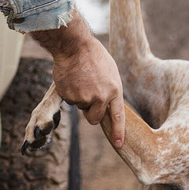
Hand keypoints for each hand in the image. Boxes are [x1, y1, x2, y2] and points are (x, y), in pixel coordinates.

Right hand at [30, 12, 125, 146]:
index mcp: (114, 90)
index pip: (118, 117)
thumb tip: (104, 106)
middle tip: (87, 95)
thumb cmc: (93, 56)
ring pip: (80, 107)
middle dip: (90, 112)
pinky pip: (69, 100)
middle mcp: (101, 97)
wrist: (74, 45)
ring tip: (80, 78)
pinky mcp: (69, 96)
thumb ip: (109, 91)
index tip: (119, 144)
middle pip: (94, 118)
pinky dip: (69, 92)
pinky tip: (71, 78)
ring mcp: (84, 98)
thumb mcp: (110, 72)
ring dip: (79, 97)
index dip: (118, 132)